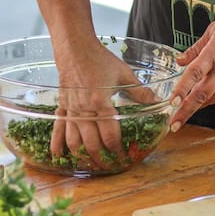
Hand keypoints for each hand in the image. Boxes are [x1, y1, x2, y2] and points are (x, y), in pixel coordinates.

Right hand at [52, 40, 154, 168]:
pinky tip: (58, 155)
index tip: (124, 156)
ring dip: (82, 155)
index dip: (117, 149)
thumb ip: (140, 91)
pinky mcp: (62, 107)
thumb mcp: (124, 73)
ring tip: (90, 163)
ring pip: (74, 140)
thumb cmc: (99, 59)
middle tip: (110, 166)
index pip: (110, 135)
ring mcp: (71, 110)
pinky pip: (58, 128)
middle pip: (92, 143)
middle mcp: (84, 110)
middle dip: (102, 158)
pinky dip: (57, 143)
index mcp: (101, 103)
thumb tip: (157, 101)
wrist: (75, 48)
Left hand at [169, 9, 214, 131]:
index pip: (195, 74)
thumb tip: (180, 61)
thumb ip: (195, 49)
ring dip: (196, 107)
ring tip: (182, 115)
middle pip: (202, 95)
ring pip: (211, 98)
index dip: (183, 89)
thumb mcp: (213, 31)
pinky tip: (207, 89)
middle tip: (174, 125)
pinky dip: (211, 93)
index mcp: (213, 53)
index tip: (173, 102)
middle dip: (186, 111)